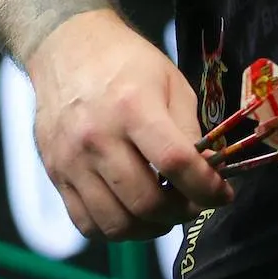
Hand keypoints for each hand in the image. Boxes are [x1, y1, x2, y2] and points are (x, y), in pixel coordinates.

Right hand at [25, 9, 233, 240]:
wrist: (67, 48)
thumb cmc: (125, 62)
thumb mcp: (170, 82)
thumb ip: (189, 130)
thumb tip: (208, 173)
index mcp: (133, 107)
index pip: (176, 163)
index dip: (206, 187)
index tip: (222, 195)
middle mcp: (98, 137)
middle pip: (146, 201)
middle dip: (181, 212)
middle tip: (193, 204)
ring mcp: (72, 160)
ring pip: (116, 223)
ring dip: (150, 229)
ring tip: (164, 213)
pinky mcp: (55, 174)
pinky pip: (86, 223)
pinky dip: (115, 231)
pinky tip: (132, 214)